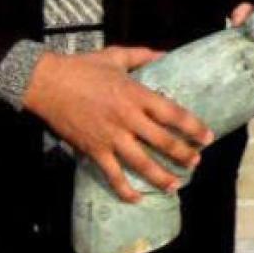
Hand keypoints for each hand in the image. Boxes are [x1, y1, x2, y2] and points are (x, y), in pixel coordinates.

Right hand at [21, 46, 213, 202]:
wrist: (46, 82)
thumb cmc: (81, 67)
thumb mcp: (115, 56)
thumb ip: (143, 56)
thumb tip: (166, 53)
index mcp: (136, 94)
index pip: (173, 114)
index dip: (193, 127)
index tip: (207, 137)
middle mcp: (128, 118)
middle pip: (163, 141)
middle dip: (183, 154)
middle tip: (196, 163)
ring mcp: (111, 136)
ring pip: (142, 162)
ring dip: (161, 176)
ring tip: (175, 185)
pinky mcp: (94, 149)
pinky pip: (112, 174)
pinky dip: (124, 189)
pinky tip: (136, 199)